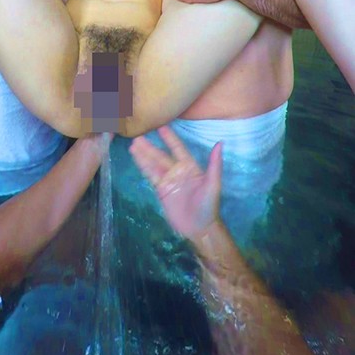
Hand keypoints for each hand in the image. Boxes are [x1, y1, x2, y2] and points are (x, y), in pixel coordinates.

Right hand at [130, 127, 221, 243]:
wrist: (199, 227)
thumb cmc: (208, 205)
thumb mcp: (213, 184)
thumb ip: (215, 164)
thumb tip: (220, 143)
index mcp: (190, 167)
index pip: (178, 149)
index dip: (170, 138)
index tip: (161, 127)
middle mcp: (178, 171)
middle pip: (161, 156)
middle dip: (150, 147)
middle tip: (138, 135)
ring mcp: (168, 180)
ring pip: (153, 165)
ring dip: (144, 155)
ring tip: (133, 144)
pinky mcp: (161, 190)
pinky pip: (151, 176)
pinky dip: (143, 167)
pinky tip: (136, 158)